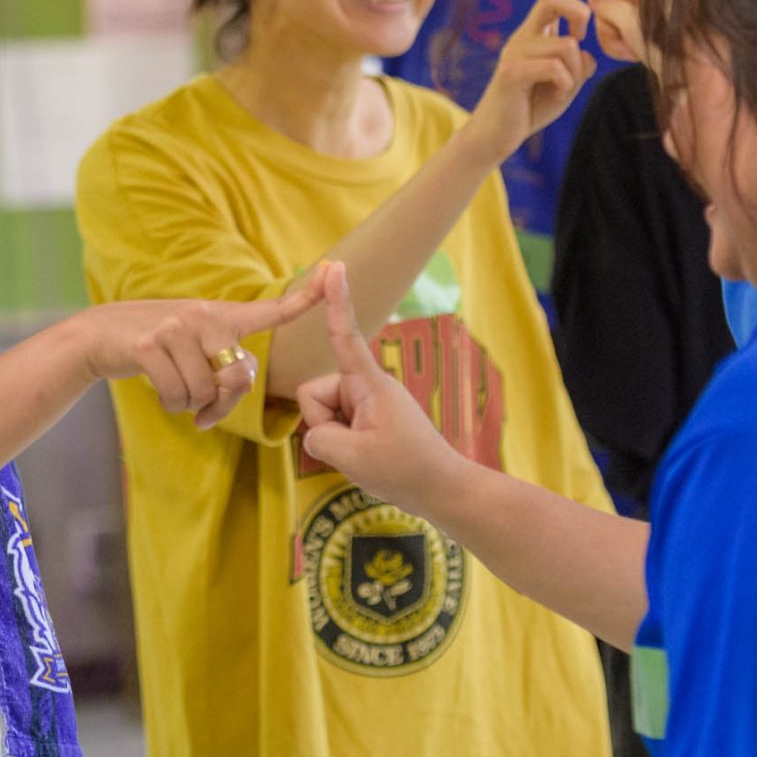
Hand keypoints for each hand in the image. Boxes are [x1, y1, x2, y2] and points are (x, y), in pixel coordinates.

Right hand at [76, 265, 333, 430]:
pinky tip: (158, 388)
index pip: (271, 309)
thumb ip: (221, 359)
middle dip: (223, 404)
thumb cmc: (155, 345)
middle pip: (239, 377)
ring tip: (175, 391)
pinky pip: (177, 396)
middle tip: (206, 412)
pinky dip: (170, 404)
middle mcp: (203, 316)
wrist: (99, 335)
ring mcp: (176, 329)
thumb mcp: (193, 342)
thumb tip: (233, 390)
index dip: (305, 297)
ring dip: (190, 405)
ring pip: (204, 393)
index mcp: (220, 315)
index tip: (333, 273)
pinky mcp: (151, 346)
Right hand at [296, 267, 464, 509]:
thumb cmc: (404, 470)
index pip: (344, 335)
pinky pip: (338, 426)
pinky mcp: (370, 419)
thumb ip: (319, 437)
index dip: (335, 301)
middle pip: (316, 394)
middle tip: (356, 449)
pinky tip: (369, 459)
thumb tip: (314, 434)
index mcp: (369, 383)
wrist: (442, 489)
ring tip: (366, 455)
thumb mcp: (353, 457)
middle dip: (324, 423)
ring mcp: (369, 403)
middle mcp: (367, 385)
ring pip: (324, 414)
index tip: (333, 266)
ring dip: (336, 438)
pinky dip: (345, 445)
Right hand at [465, 0, 594, 155]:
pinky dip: (566, 85)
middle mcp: (523, 35)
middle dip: (580, 13)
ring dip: (575, 72)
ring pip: (566, 45)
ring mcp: (515, 52)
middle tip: (582, 38)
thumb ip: (578, 64)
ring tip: (561, 89)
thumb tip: (588, 53)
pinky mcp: (512, 72)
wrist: (495, 135)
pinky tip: (554, 96)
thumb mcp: (564, 83)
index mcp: (536, 32)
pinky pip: (556, 67)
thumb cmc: (530, 106)